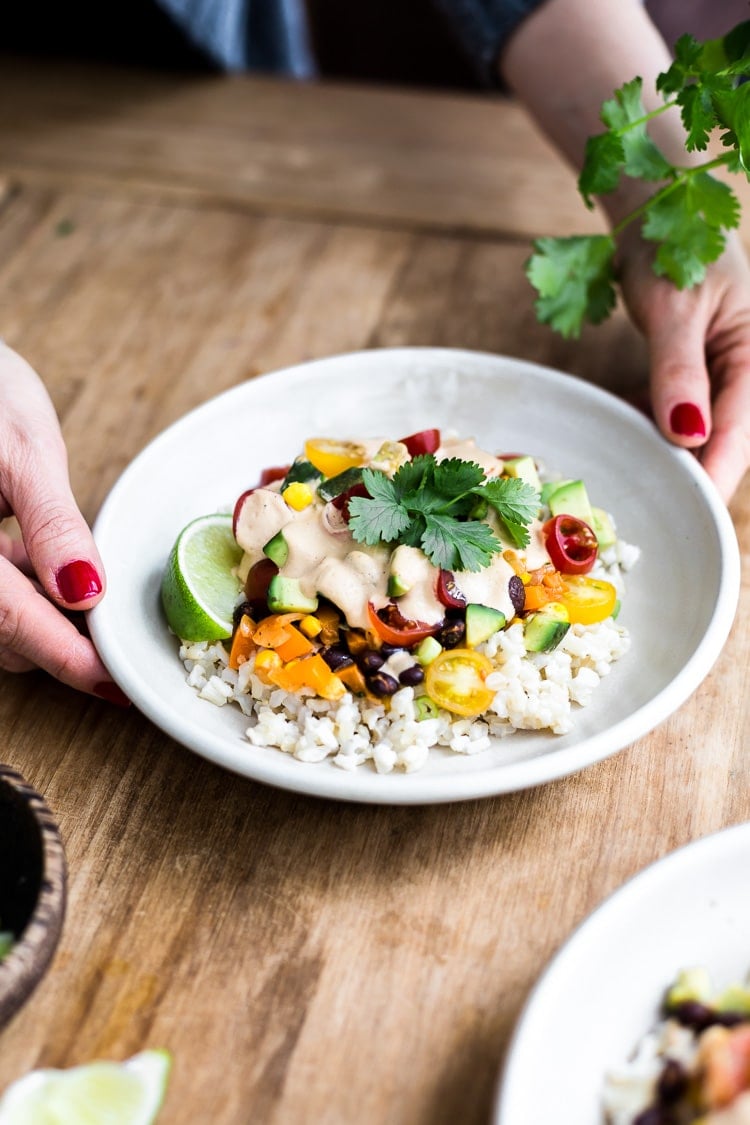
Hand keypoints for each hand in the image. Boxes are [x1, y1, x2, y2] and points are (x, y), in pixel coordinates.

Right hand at [0, 342, 127, 701]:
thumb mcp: (23, 448)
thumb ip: (53, 525)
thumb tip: (86, 592)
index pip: (12, 621)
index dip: (70, 659)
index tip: (118, 682)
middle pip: (1, 633)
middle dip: (59, 637)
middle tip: (117, 625)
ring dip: (40, 613)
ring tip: (78, 573)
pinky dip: (19, 589)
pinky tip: (38, 558)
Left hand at [617, 229, 749, 502]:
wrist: (656, 208)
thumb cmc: (671, 245)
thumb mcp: (673, 308)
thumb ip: (679, 372)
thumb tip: (688, 435)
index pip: (740, 434)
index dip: (711, 476)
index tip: (685, 512)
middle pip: (725, 441)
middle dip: (687, 472)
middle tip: (646, 506)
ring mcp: (725, 373)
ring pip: (698, 432)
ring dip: (664, 449)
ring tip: (628, 470)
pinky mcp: (699, 374)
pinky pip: (678, 413)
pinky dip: (651, 422)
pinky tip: (622, 424)